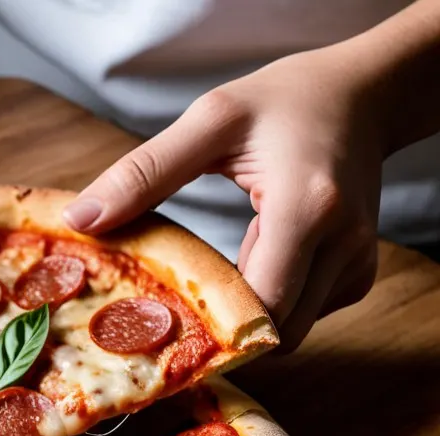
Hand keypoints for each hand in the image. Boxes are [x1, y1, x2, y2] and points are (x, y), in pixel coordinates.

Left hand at [63, 46, 384, 348]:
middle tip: (171, 312)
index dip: (214, 331)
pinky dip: (268, 305)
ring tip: (205, 284)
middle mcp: (343, 244)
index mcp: (307, 208)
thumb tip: (80, 220)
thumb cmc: (286, 101)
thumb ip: (143, 173)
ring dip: (244, 319)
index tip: (160, 325)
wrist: (363, 93)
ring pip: (291, 331)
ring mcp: (356, 263)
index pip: (263, 309)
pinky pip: (304, 314)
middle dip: (223, 333)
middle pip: (277, 334)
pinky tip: (242, 268)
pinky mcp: (356, 274)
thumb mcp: (209, 122)